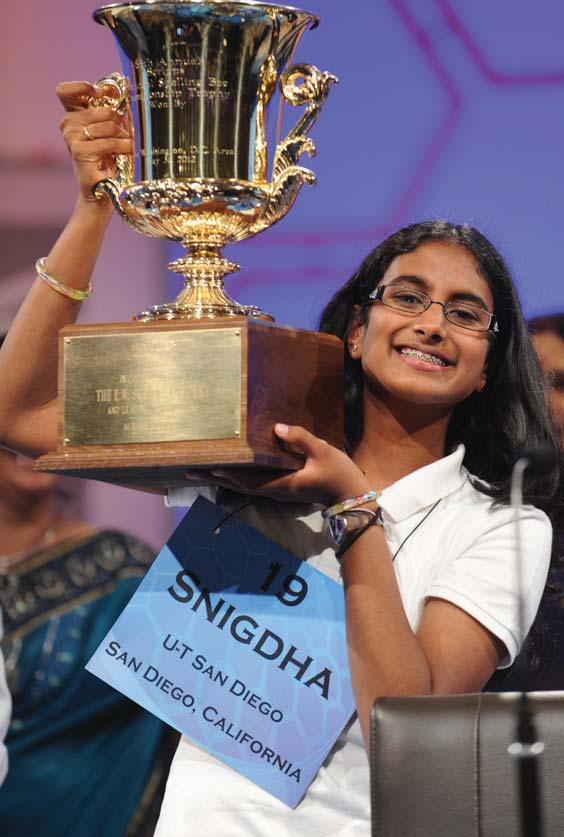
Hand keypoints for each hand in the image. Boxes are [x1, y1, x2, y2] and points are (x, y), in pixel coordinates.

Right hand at [56, 80, 132, 203]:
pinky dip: (123, 147)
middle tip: (124, 136)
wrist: (102, 191)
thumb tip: (123, 85)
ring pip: (109, 124)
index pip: (65, 91)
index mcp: (73, 116)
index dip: (82, 87)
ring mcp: (71, 137)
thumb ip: (113, 110)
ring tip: (125, 149)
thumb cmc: (109, 160)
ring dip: (124, 137)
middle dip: (120, 123)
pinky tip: (125, 154)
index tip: (100, 93)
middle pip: (103, 108)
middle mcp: (68, 124)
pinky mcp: (79, 150)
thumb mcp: (111, 131)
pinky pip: (109, 141)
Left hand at [185, 424, 370, 505]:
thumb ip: (299, 438)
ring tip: (201, 471)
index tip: (209, 467)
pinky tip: (229, 471)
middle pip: (239, 486)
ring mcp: (278, 491)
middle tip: (190, 472)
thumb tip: (276, 428)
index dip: (229, 474)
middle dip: (215, 479)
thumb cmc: (338, 473)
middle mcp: (276, 491)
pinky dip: (237, 478)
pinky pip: (253, 484)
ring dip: (223, 479)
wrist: (351, 495)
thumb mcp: (322, 451)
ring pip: (244, 486)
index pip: (249, 481)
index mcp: (283, 484)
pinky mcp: (282, 488)